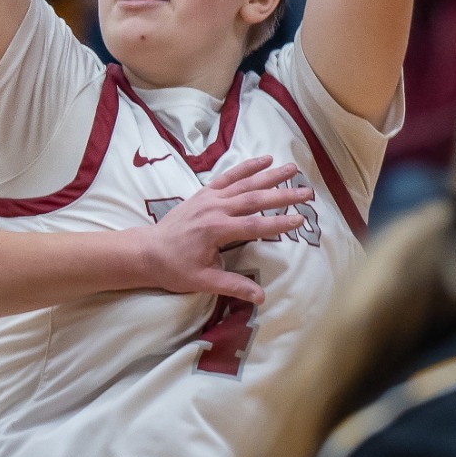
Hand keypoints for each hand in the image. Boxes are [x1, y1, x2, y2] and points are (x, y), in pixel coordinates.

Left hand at [142, 155, 313, 304]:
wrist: (147, 251)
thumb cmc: (174, 268)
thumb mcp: (203, 281)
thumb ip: (233, 286)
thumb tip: (261, 297)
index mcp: (216, 230)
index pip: (254, 225)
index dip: (279, 223)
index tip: (300, 220)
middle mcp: (215, 209)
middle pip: (254, 199)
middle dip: (283, 195)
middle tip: (308, 193)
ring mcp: (209, 197)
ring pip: (244, 183)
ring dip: (270, 175)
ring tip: (293, 168)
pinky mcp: (204, 192)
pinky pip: (228, 176)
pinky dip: (246, 167)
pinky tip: (264, 160)